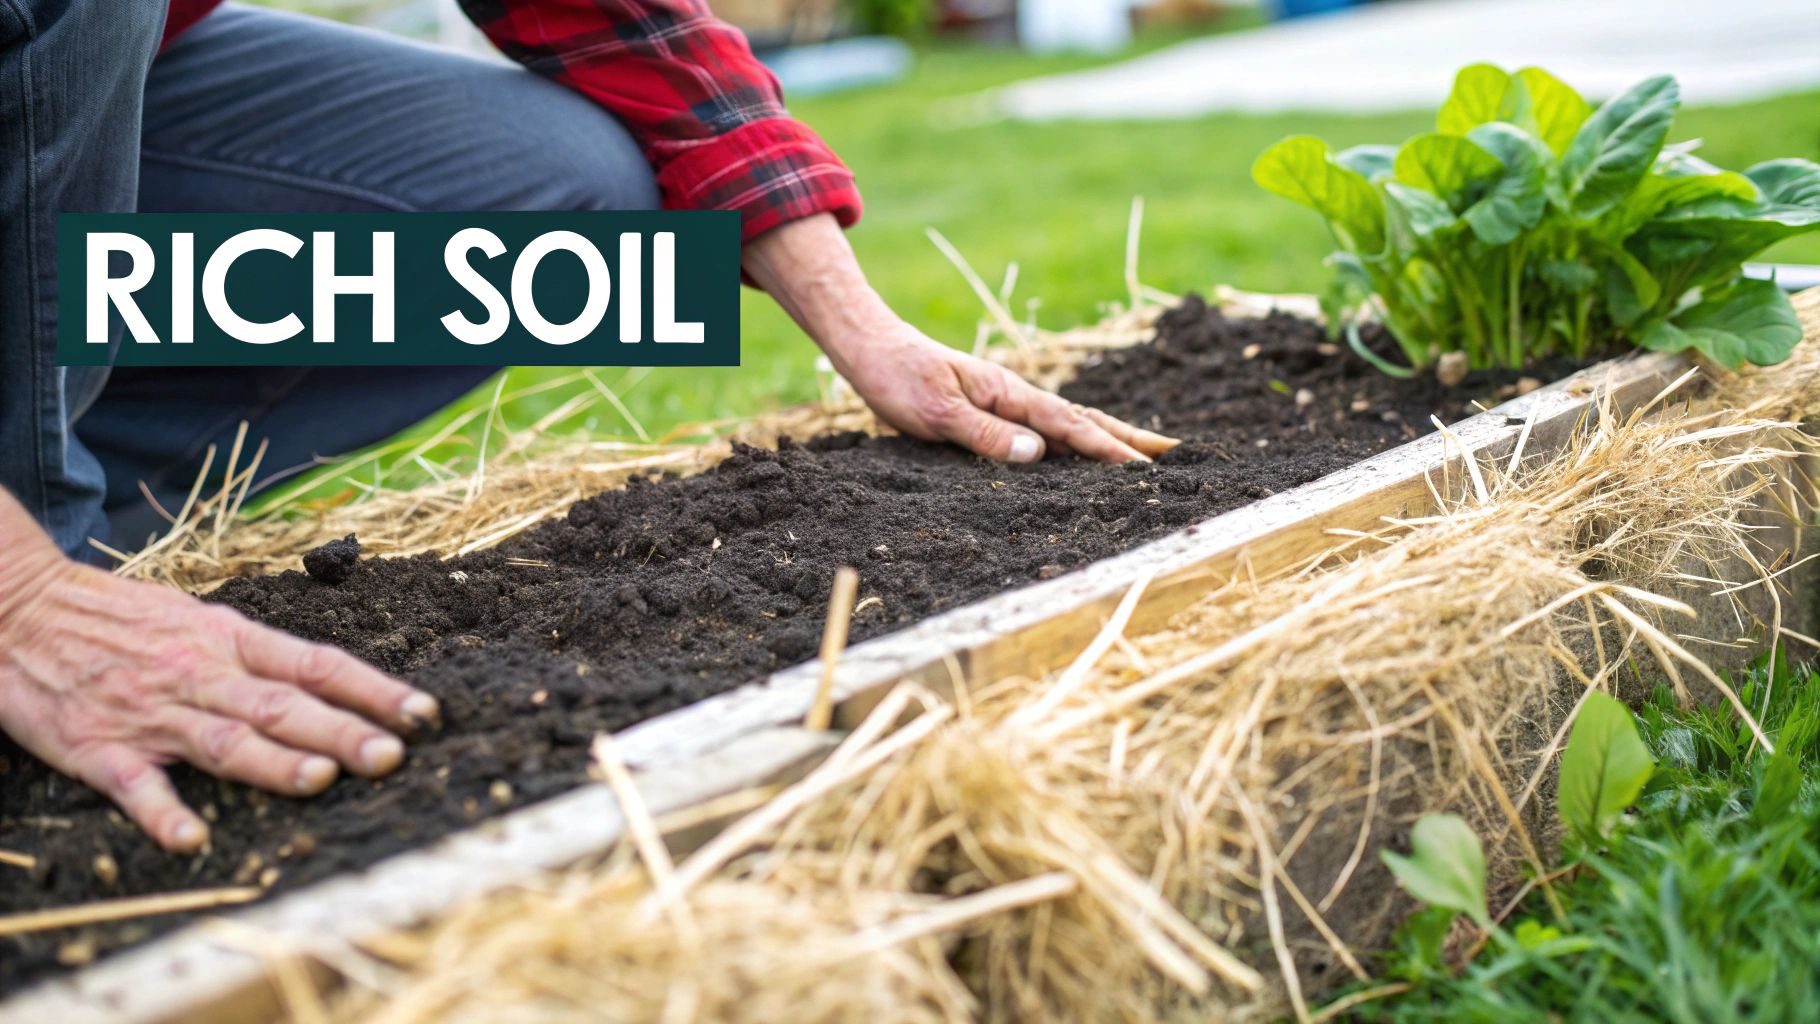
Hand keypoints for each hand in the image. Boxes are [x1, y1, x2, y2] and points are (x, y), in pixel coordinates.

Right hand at [0, 492, 436, 851]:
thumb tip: (332, 683)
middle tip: (392, 756)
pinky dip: (163, 813)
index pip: (316, 664)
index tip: (423, 714)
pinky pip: (135, 786)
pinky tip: (192, 838)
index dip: (373, 689)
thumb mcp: (198, 619)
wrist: (19, 607)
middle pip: (282, 706)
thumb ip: (257, 654)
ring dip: (272, 763)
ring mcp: (150, 713)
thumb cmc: (121, 616)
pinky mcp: (97, 747)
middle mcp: (199, 675)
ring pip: (222, 740)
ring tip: (319, 781)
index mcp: (228, 640)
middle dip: (341, 732)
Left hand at [742, 214, 1178, 463]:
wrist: (872, 350)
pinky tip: (1082, 452)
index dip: (1108, 450)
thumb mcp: (936, 413)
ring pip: (1070, 424)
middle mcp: (1016, 397)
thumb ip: (985, 435)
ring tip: (1145, 454)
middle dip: (1128, 439)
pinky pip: (1047, 429)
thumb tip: (1038, 454)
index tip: (1145, 469)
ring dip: (1109, 438)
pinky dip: (1076, 439)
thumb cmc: (898, 379)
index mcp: (1009, 395)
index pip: (1069, 427)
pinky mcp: (994, 411)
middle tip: (1173, 455)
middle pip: (1084, 421)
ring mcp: (1007, 403)